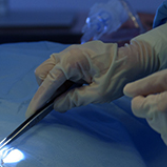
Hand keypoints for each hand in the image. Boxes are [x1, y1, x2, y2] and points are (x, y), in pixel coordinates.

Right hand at [27, 19, 166, 116]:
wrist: (135, 59)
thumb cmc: (120, 75)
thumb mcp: (99, 93)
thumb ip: (74, 99)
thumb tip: (56, 106)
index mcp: (71, 61)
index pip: (48, 82)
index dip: (39, 99)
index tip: (31, 113)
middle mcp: (66, 53)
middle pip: (42, 73)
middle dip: (46, 89)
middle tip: (60, 101)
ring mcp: (68, 52)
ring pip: (48, 69)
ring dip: (53, 84)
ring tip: (69, 94)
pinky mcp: (73, 54)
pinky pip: (58, 67)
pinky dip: (60, 79)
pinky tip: (73, 87)